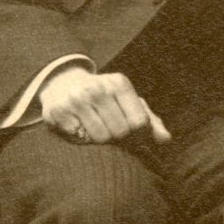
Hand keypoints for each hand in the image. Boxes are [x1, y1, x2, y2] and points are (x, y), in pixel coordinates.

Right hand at [38, 64, 169, 145]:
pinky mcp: (58, 111)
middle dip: (119, 138)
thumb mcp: (128, 103)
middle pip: (120, 132)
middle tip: (111, 129)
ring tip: (95, 127)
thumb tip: (165, 140)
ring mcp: (76, 99)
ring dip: (99, 139)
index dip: (139, 134)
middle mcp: (97, 88)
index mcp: (119, 83)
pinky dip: (80, 138)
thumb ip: (150, 121)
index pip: (139, 122)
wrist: (63, 84)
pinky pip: (78, 138)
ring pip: (100, 138)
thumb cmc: (105, 98)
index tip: (132, 132)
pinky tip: (78, 126)